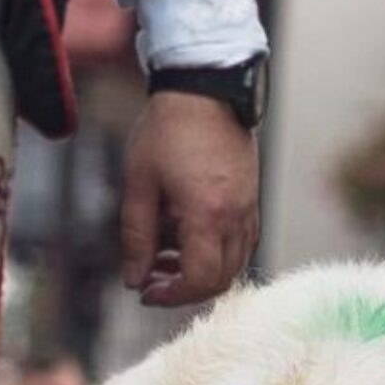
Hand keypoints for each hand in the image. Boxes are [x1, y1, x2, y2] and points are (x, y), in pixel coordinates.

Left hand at [119, 91, 259, 307]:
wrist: (206, 89)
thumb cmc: (169, 129)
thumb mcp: (140, 183)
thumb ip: (136, 236)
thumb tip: (133, 278)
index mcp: (206, 215)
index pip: (198, 279)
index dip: (171, 295)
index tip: (146, 291)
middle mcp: (235, 217)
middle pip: (220, 280)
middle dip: (185, 289)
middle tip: (153, 279)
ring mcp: (248, 209)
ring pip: (234, 265)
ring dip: (202, 272)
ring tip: (168, 257)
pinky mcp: (251, 200)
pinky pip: (242, 243)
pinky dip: (218, 254)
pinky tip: (190, 239)